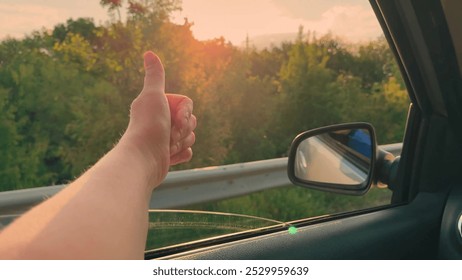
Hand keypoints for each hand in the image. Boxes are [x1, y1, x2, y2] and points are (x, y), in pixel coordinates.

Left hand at [121, 51, 195, 186]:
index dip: (185, 113)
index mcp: (159, 106)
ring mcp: (166, 139)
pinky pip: (188, 151)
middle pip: (192, 120)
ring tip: (166, 146)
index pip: (187, 105)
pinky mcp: (170, 155)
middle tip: (169, 134)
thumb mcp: (153, 95)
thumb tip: (149, 52)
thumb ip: (155, 75)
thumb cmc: (148, 125)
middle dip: (184, 129)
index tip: (175, 119)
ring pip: (191, 136)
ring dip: (182, 142)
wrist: (144, 158)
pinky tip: (169, 156)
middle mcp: (162, 121)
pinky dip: (181, 154)